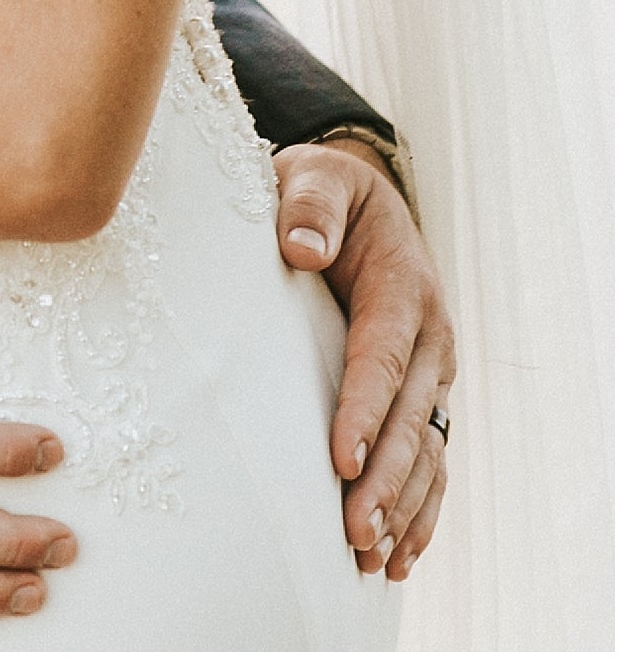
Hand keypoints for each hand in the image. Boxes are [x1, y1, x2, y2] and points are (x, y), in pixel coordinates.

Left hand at [273, 142, 454, 579]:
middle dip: (384, 480)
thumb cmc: (326, 190)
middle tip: (353, 533)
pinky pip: (430, 462)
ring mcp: (432, 373)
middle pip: (408, 420)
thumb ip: (309, 204)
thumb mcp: (315, 176)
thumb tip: (301, 246)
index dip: (364, 411)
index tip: (340, 460)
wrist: (360, 199)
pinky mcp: (423, 397)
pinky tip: (398, 556)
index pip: (382, 357)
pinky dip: (419, 511)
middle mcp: (429, 337)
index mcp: (404, 287)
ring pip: (424, 453)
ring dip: (402, 508)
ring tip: (370, 558)